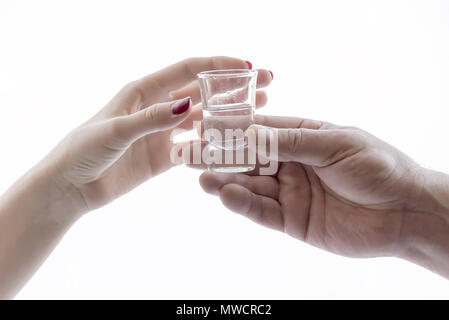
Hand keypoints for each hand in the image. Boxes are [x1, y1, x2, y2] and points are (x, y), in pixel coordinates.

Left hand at [46, 57, 272, 212]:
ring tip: (260, 112)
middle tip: (266, 85)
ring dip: (229, 115)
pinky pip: (195, 147)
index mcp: (144, 91)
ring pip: (203, 119)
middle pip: (203, 92)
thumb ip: (152, 118)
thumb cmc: (83, 150)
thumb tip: (187, 105)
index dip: (218, 65)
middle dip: (234, 87)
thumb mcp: (116, 130)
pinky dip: (213, 145)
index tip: (248, 66)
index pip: (188, 71)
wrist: (71, 186)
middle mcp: (158, 108)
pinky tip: (234, 145)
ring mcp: (163, 133)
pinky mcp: (165, 156)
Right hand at [199, 114, 448, 272]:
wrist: (406, 212)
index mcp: (303, 138)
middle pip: (248, 160)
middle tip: (187, 154)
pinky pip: (262, 212)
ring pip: (250, 186)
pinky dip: (243, 204)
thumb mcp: (335, 144)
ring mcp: (290, 193)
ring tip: (202, 177)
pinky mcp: (292, 220)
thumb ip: (291, 142)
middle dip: (219, 157)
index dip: (232, 129)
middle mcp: (292, 164)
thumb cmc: (377, 167)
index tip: (204, 126)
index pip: (260, 131)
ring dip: (225, 182)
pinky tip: (225, 195)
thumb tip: (249, 133)